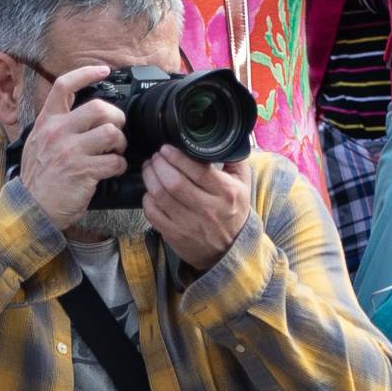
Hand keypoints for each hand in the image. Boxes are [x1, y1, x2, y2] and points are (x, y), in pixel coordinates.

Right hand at [17, 64, 129, 233]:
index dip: (87, 72)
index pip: (64, 86)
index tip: (103, 70)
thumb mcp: (37, 144)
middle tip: (117, 129)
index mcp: (47, 122)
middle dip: (116, 117)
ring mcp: (70, 151)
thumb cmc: (38, 179)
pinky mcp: (83, 171)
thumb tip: (80, 115)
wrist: (30, 209)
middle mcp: (57, 132)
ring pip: (111, 132)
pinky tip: (112, 170)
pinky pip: (114, 160)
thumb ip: (56, 126)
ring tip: (115, 151)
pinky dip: (119, 165)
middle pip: (99, 107)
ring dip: (120, 142)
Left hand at [142, 146, 251, 273]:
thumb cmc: (234, 212)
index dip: (177, 157)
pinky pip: (153, 214)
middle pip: (174, 182)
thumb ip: (234, 161)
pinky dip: (147, 199)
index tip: (167, 148)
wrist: (231, 250)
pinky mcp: (175, 236)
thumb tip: (222, 141)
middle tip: (156, 156)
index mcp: (226, 193)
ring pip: (161, 196)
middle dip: (159, 164)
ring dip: (150, 178)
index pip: (197, 171)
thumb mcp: (243, 185)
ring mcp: (190, 224)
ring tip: (149, 168)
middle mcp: (208, 209)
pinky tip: (150, 191)